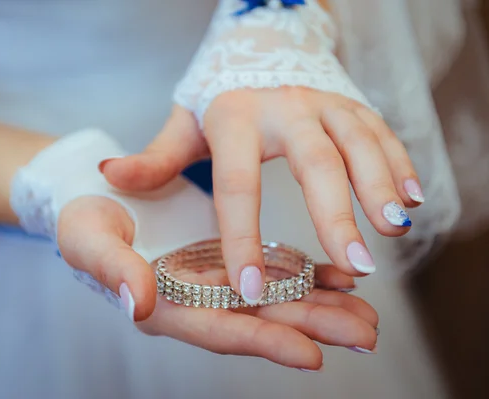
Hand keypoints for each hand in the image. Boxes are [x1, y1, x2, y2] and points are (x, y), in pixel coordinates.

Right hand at [58, 195, 378, 370]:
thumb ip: (115, 270)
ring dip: (321, 306)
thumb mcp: (88, 240)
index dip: (263, 343)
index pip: (219, 329)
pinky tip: (342, 278)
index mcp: (163, 304)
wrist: (93, 193)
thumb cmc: (83, 219)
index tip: (311, 354)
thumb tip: (140, 303)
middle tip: (365, 335)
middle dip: (312, 330)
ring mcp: (213, 279)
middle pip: (259, 321)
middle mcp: (195, 299)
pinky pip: (273, 269)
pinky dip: (307, 274)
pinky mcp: (225, 255)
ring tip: (367, 315)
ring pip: (274, 298)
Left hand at [100, 88, 423, 302]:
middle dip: (335, 214)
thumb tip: (110, 176)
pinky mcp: (352, 102)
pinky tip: (413, 199)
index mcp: (235, 118)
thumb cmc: (220, 98)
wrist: (259, 45)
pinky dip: (399, 163)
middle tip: (354, 264)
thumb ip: (154, 156)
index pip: (237, 184)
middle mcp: (283, 107)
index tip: (250, 285)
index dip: (243, 237)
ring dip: (379, 186)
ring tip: (393, 229)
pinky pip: (382, 131)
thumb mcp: (184, 122)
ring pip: (358, 142)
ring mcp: (323, 102)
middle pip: (314, 162)